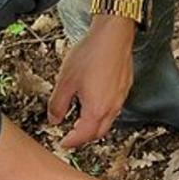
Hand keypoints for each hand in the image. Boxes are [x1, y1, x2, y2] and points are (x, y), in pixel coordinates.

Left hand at [48, 16, 134, 148]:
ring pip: (107, 121)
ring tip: (80, 119)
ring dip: (93, 125)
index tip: (63, 143)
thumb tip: (54, 119)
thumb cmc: (91, 55)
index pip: (83, 136)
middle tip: (71, 135)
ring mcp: (120, 99)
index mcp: (96, 109)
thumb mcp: (65, 81)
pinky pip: (114, 109)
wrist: (113, 36)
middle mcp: (112, 108)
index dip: (71, 142)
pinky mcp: (124, 89)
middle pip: (98, 133)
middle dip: (83, 137)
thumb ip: (57, 104)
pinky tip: (93, 102)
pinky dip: (102, 113)